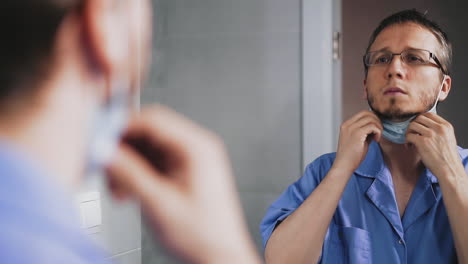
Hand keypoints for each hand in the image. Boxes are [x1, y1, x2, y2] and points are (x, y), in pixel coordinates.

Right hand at [105, 105, 259, 263]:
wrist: (218, 257)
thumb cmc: (204, 236)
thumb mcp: (160, 204)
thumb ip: (130, 175)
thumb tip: (106, 151)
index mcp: (197, 148)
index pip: (154, 120)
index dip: (122, 127)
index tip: (99, 139)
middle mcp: (195, 149)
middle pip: (148, 133)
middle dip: (123, 150)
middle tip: (104, 168)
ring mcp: (188, 160)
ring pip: (146, 148)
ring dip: (126, 165)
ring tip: (117, 189)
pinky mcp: (182, 172)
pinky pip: (152, 162)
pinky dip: (135, 174)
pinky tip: (127, 192)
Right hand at [333, 110, 381, 172]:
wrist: (344, 165)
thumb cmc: (350, 156)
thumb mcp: (357, 140)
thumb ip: (364, 131)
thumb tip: (375, 126)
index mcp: (346, 125)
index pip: (362, 113)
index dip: (372, 118)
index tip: (375, 129)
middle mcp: (348, 124)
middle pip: (367, 113)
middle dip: (376, 121)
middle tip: (378, 132)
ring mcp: (352, 128)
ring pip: (371, 118)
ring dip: (378, 127)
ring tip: (376, 137)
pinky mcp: (357, 134)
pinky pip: (373, 126)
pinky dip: (378, 132)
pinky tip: (376, 140)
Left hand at [406, 113, 461, 177]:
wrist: (449, 169)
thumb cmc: (447, 157)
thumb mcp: (447, 138)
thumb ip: (438, 130)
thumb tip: (423, 126)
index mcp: (446, 126)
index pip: (429, 114)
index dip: (420, 119)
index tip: (417, 127)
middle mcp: (439, 128)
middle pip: (419, 118)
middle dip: (413, 125)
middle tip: (412, 133)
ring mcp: (431, 134)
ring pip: (412, 125)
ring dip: (408, 133)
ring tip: (411, 141)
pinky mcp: (423, 142)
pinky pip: (409, 136)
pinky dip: (407, 141)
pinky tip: (410, 146)